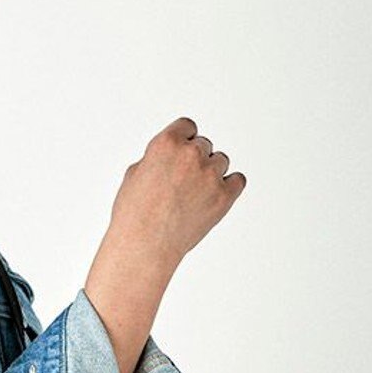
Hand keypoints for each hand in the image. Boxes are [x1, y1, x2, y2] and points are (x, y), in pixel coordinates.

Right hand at [106, 116, 246, 270]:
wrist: (145, 246)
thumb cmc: (134, 216)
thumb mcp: (134, 175)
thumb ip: (157, 158)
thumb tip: (169, 157)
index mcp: (166, 144)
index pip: (187, 126)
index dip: (183, 140)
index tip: (182, 151)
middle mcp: (191, 154)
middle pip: (204, 145)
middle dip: (195, 160)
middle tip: (182, 182)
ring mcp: (210, 175)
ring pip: (221, 161)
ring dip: (210, 173)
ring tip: (193, 194)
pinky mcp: (224, 196)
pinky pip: (238, 180)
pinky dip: (228, 186)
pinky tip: (214, 196)